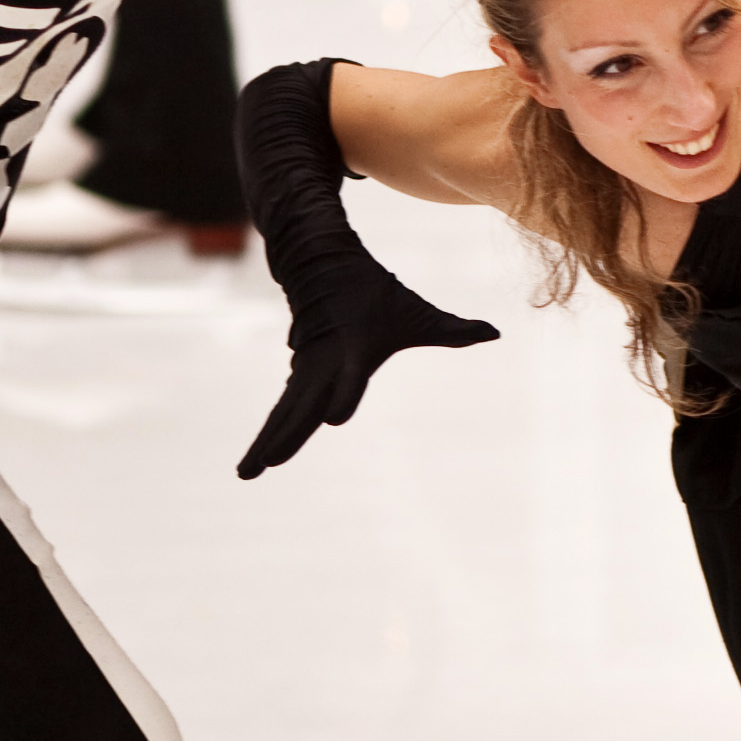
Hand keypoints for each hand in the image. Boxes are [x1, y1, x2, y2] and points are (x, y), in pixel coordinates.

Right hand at [240, 248, 497, 478]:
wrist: (325, 267)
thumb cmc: (378, 296)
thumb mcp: (417, 312)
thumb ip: (451, 330)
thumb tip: (493, 333)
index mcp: (355, 348)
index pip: (352, 376)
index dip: (345, 395)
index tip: (335, 419)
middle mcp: (325, 362)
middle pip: (303, 405)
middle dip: (286, 435)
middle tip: (266, 465)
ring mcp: (306, 370)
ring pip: (284, 412)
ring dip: (266, 441)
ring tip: (247, 474)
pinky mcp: (299, 376)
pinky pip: (281, 409)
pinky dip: (268, 432)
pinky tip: (255, 461)